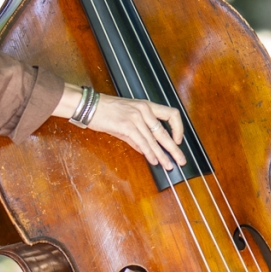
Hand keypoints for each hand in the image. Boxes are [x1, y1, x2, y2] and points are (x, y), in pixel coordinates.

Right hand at [59, 82, 187, 170]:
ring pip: (154, 140)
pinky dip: (149, 153)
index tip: (178, 140)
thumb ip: (137, 135)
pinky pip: (142, 142)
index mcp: (146, 106)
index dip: (178, 128)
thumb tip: (146, 150)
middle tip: (181, 160)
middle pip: (165, 132)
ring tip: (168, 165)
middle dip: (174, 149)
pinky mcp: (127, 125)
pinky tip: (154, 161)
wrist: (89, 106)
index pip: (171, 114)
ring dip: (162, 155)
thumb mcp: (126, 119)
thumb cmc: (106, 111)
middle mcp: (144, 110)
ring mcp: (136, 117)